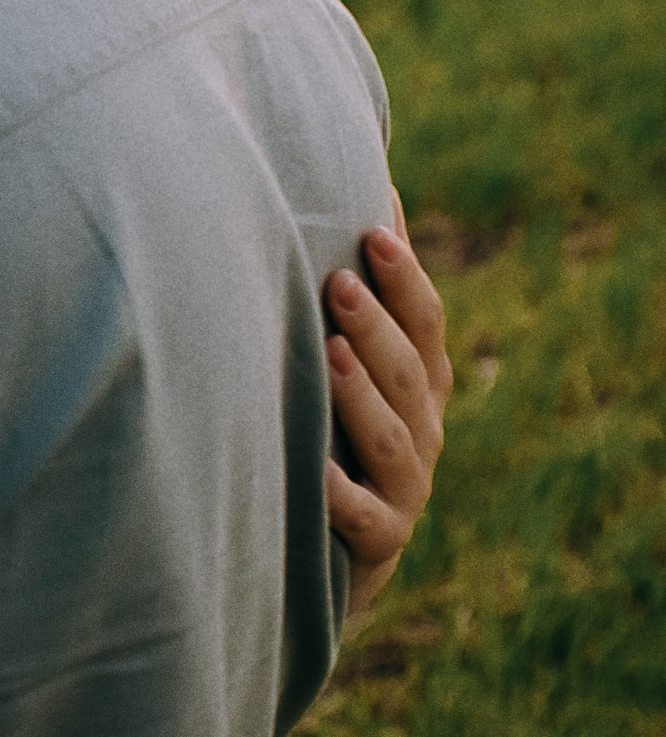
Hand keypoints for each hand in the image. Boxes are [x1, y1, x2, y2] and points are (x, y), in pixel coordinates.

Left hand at [323, 199, 451, 630]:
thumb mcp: (350, 366)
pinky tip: (311, 473)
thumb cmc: (333, 436)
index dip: (405, 277)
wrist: (328, 554)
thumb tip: (370, 181)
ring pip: (391, 437)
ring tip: (328, 354)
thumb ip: (361, 289)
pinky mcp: (378, 542)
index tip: (372, 231)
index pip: (425, 322)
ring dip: (361, 394)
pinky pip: (362, 517)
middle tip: (336, 280)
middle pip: (409, 372)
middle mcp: (424, 430)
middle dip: (376, 325)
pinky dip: (339, 495)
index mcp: (422, 382)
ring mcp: (405, 488)